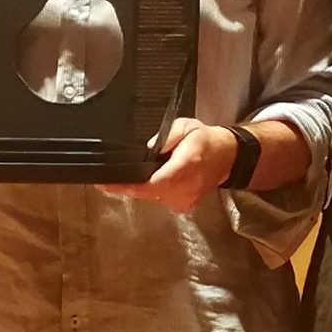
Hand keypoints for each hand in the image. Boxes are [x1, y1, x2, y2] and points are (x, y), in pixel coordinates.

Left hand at [98, 117, 236, 213]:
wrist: (226, 157)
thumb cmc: (204, 140)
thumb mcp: (186, 126)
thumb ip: (166, 136)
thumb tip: (148, 148)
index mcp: (186, 165)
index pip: (153, 181)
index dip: (129, 184)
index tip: (107, 184)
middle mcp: (185, 186)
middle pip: (147, 192)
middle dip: (126, 187)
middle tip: (104, 183)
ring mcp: (185, 199)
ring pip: (152, 198)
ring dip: (138, 189)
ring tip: (124, 179)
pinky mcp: (184, 206)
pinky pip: (160, 201)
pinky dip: (150, 192)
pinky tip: (146, 182)